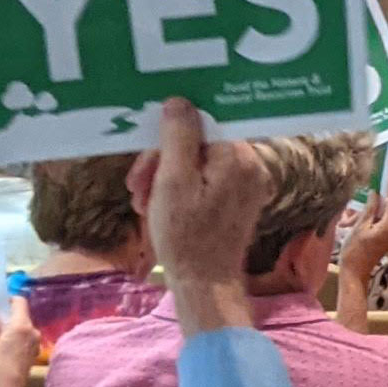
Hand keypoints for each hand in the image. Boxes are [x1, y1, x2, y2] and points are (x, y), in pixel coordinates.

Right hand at [0, 306, 37, 386]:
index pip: (20, 301)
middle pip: (20, 315)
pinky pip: (21, 338)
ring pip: (20, 327)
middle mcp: (33, 332)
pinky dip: (11, 337)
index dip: (6, 299)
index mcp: (23, 326)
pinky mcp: (31, 354)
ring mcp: (35, 344)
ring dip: (7, 327)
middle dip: (5, 314)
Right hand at [127, 100, 270, 329]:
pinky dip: (180, 191)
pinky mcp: (238, 203)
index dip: (167, 139)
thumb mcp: (172, 181)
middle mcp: (250, 166)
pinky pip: (205, 182)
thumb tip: (179, 101)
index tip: (144, 157)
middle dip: (162, 162)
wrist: (205, 285)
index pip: (200, 125)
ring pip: (198, 164)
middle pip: (198, 145)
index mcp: (238, 157)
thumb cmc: (185, 237)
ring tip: (142, 202)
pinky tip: (158, 208)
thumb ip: (177, 138)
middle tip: (136, 186)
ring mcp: (247, 186)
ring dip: (165, 178)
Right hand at [345, 189, 387, 274]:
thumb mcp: (360, 226)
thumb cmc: (354, 250)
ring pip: (386, 214)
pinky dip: (374, 218)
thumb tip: (375, 192)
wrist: (356, 272)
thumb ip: (370, 208)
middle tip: (365, 193)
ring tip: (353, 215)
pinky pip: (384, 221)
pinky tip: (358, 220)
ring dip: (372, 210)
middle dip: (377, 199)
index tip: (386, 175)